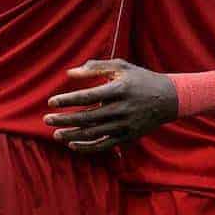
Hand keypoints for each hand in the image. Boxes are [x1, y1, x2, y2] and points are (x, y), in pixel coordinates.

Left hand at [43, 59, 177, 152]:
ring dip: (72, 135)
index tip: (51, 102)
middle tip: (46, 119)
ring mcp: (125, 125)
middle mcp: (121, 109)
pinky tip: (73, 144)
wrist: (168, 98)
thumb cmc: (140, 78)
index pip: (87, 96)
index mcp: (119, 89)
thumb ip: (95, 67)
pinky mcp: (128, 137)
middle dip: (64, 119)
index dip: (68, 100)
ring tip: (56, 134)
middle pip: (87, 117)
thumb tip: (69, 73)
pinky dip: (87, 147)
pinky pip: (104, 145)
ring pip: (93, 134)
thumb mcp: (121, 66)